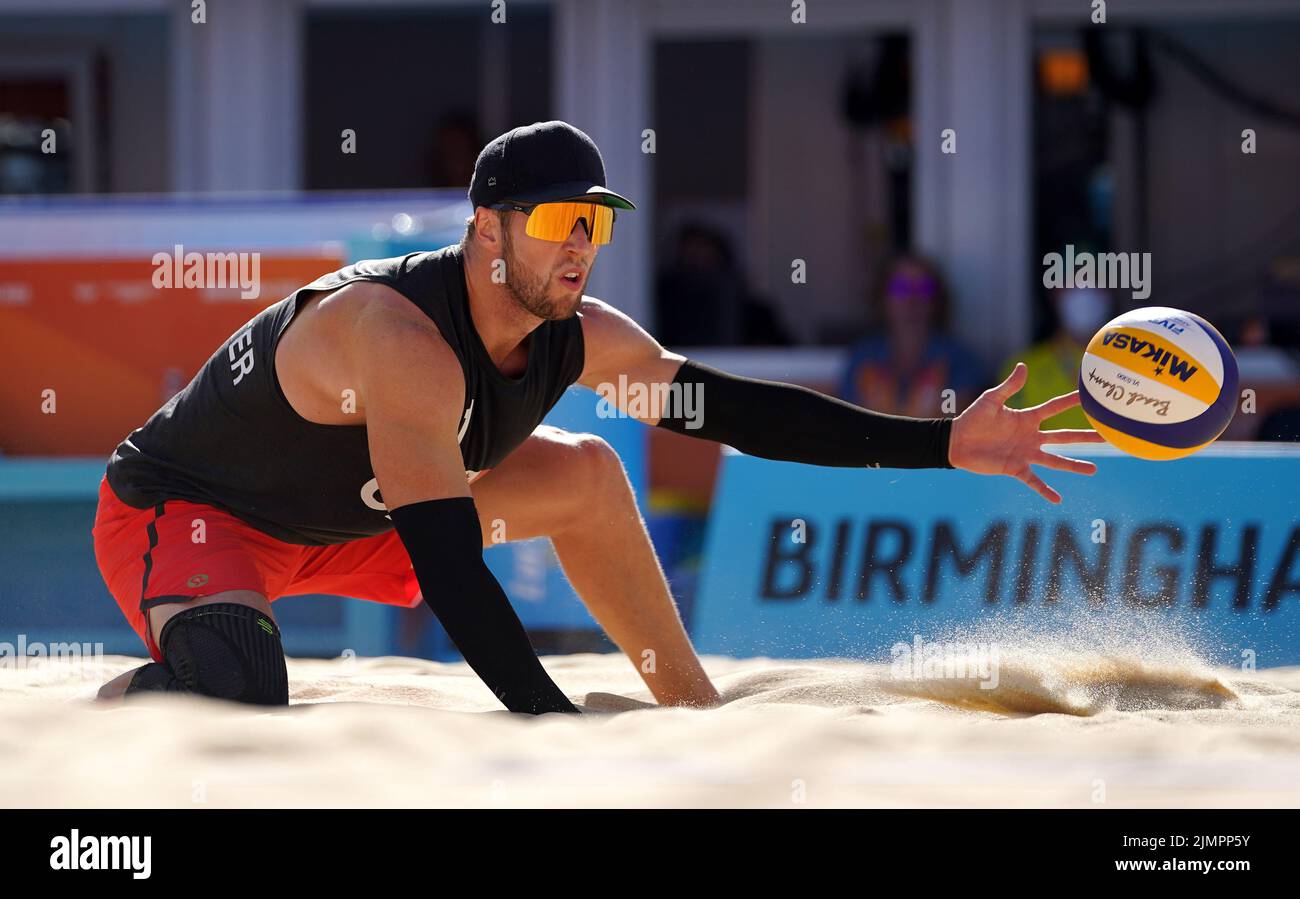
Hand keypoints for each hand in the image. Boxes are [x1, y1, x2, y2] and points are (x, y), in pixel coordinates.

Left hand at [948, 362, 1105, 503]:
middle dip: (1085, 436)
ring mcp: (1025, 454)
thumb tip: (1023, 366)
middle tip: (1108, 436)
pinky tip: (1058, 499)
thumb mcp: (991, 400)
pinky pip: (1033, 481)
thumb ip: (1009, 386)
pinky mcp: (1015, 468)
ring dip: (1074, 465)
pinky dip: (1045, 490)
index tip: (1091, 396)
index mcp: (1027, 418)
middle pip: (1064, 436)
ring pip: (1055, 460)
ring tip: (1094, 470)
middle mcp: (1031, 437)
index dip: (1071, 402)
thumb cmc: (972, 419)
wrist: (955, 442)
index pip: (1054, 408)